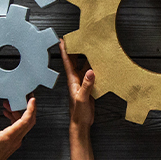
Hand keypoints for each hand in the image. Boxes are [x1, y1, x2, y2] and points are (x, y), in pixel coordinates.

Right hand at [0, 98, 37, 159]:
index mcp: (10, 136)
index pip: (25, 120)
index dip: (30, 108)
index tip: (32, 99)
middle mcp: (16, 138)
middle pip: (30, 121)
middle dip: (30, 107)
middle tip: (26, 98)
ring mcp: (17, 140)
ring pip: (25, 123)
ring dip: (19, 112)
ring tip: (9, 105)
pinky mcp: (14, 141)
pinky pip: (20, 127)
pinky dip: (16, 118)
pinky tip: (8, 114)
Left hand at [60, 39, 94, 159]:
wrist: (81, 123)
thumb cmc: (78, 113)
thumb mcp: (82, 98)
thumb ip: (86, 85)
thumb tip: (91, 71)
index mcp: (72, 81)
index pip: (67, 62)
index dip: (64, 51)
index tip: (62, 40)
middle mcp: (76, 80)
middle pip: (75, 61)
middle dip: (74, 50)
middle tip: (77, 38)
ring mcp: (82, 83)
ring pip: (83, 66)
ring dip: (85, 57)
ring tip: (89, 47)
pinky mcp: (88, 87)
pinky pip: (90, 74)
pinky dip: (93, 67)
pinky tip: (98, 64)